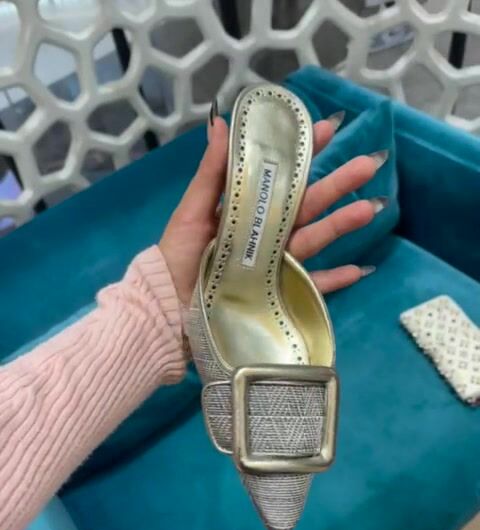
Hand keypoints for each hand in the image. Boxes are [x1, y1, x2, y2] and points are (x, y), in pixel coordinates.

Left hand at [159, 112, 387, 307]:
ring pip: (314, 239)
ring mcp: (274, 262)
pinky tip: (359, 269)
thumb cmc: (177, 255)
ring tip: (371, 208)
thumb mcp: (191, 210)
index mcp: (246, 209)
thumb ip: (211, 172)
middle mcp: (265, 232)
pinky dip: (333, 280)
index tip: (326, 129)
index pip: (280, 176)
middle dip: (337, 184)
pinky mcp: (276, 293)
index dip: (303, 153)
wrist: (167, 306)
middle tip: (369, 163)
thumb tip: (221, 122)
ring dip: (342, 224)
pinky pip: (309, 285)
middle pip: (306, 205)